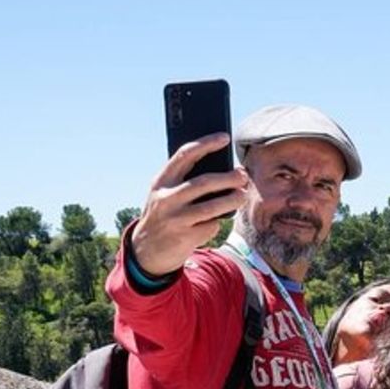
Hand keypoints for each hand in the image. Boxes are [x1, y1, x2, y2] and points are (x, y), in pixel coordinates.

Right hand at [132, 133, 249, 275]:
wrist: (147, 251)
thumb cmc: (164, 215)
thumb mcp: (165, 194)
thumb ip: (184, 181)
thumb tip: (223, 169)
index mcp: (160, 182)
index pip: (184, 155)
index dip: (206, 143)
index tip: (224, 137)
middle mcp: (166, 199)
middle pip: (204, 182)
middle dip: (228, 178)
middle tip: (243, 176)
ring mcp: (176, 219)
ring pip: (212, 207)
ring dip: (233, 199)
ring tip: (243, 195)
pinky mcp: (185, 237)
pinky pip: (210, 225)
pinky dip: (217, 222)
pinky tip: (217, 220)